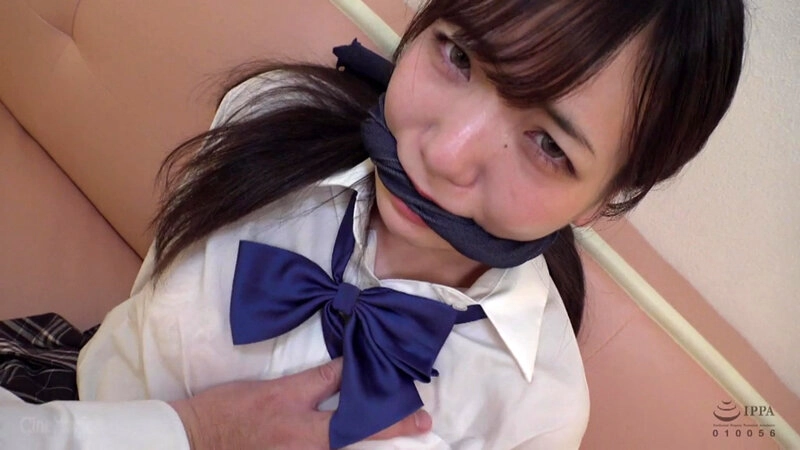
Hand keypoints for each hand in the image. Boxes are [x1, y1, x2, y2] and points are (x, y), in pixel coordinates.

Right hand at [169, 358, 432, 448]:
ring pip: (341, 449)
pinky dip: (342, 447)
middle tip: (421, 421)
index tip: (406, 394)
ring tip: (401, 429)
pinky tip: (358, 446)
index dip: (377, 396)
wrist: (190, 440)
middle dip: (390, 425)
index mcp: (294, 413)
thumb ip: (311, 381)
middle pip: (354, 432)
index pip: (343, 397)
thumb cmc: (226, 410)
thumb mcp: (270, 389)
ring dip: (370, 441)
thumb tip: (345, 368)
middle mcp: (301, 441)